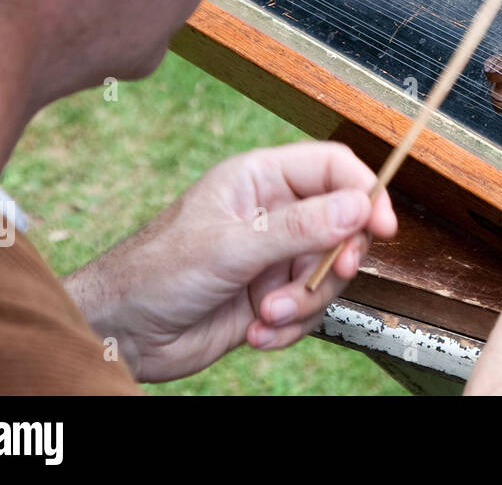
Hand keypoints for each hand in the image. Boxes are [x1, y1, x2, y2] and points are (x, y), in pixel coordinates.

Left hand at [63, 141, 395, 381]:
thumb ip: (299, 227)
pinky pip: (310, 309)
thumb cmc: (154, 271)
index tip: (380, 226)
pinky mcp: (272, 297)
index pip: (334, 169)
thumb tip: (357, 206)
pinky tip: (256, 332)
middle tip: (325, 276)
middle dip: (333, 260)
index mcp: (261, 179)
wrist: (121, 332)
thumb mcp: (231, 246)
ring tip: (267, 314)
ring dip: (303, 302)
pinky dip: (290, 326)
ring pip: (328, 274)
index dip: (364, 192)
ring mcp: (274, 257)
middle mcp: (274, 214)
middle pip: (342, 225)